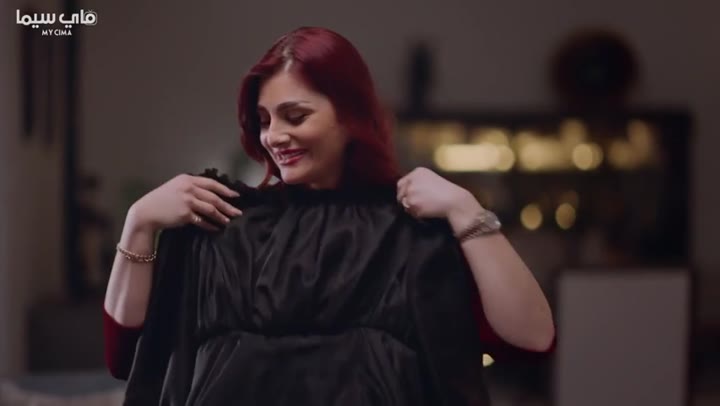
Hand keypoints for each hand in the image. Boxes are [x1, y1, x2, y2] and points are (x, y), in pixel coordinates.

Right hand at [128, 174, 242, 232]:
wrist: (146, 212)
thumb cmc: (160, 201)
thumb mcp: (175, 187)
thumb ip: (191, 188)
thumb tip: (210, 194)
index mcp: (187, 179)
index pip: (211, 183)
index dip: (225, 190)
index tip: (236, 195)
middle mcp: (188, 188)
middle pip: (214, 197)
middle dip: (228, 206)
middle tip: (238, 212)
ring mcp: (187, 200)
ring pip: (210, 209)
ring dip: (221, 216)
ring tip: (228, 221)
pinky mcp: (185, 214)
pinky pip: (202, 220)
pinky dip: (210, 225)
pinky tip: (216, 228)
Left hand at [396, 167, 479, 219]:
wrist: (455, 201)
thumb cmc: (447, 192)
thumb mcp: (431, 179)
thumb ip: (418, 182)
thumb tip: (407, 192)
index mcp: (417, 172)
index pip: (401, 183)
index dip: (404, 192)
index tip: (408, 197)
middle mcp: (412, 179)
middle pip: (400, 193)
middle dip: (405, 200)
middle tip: (415, 205)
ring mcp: (411, 191)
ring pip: (404, 203)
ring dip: (411, 208)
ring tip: (425, 208)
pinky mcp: (412, 202)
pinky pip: (409, 212)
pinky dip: (416, 214)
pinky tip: (426, 211)